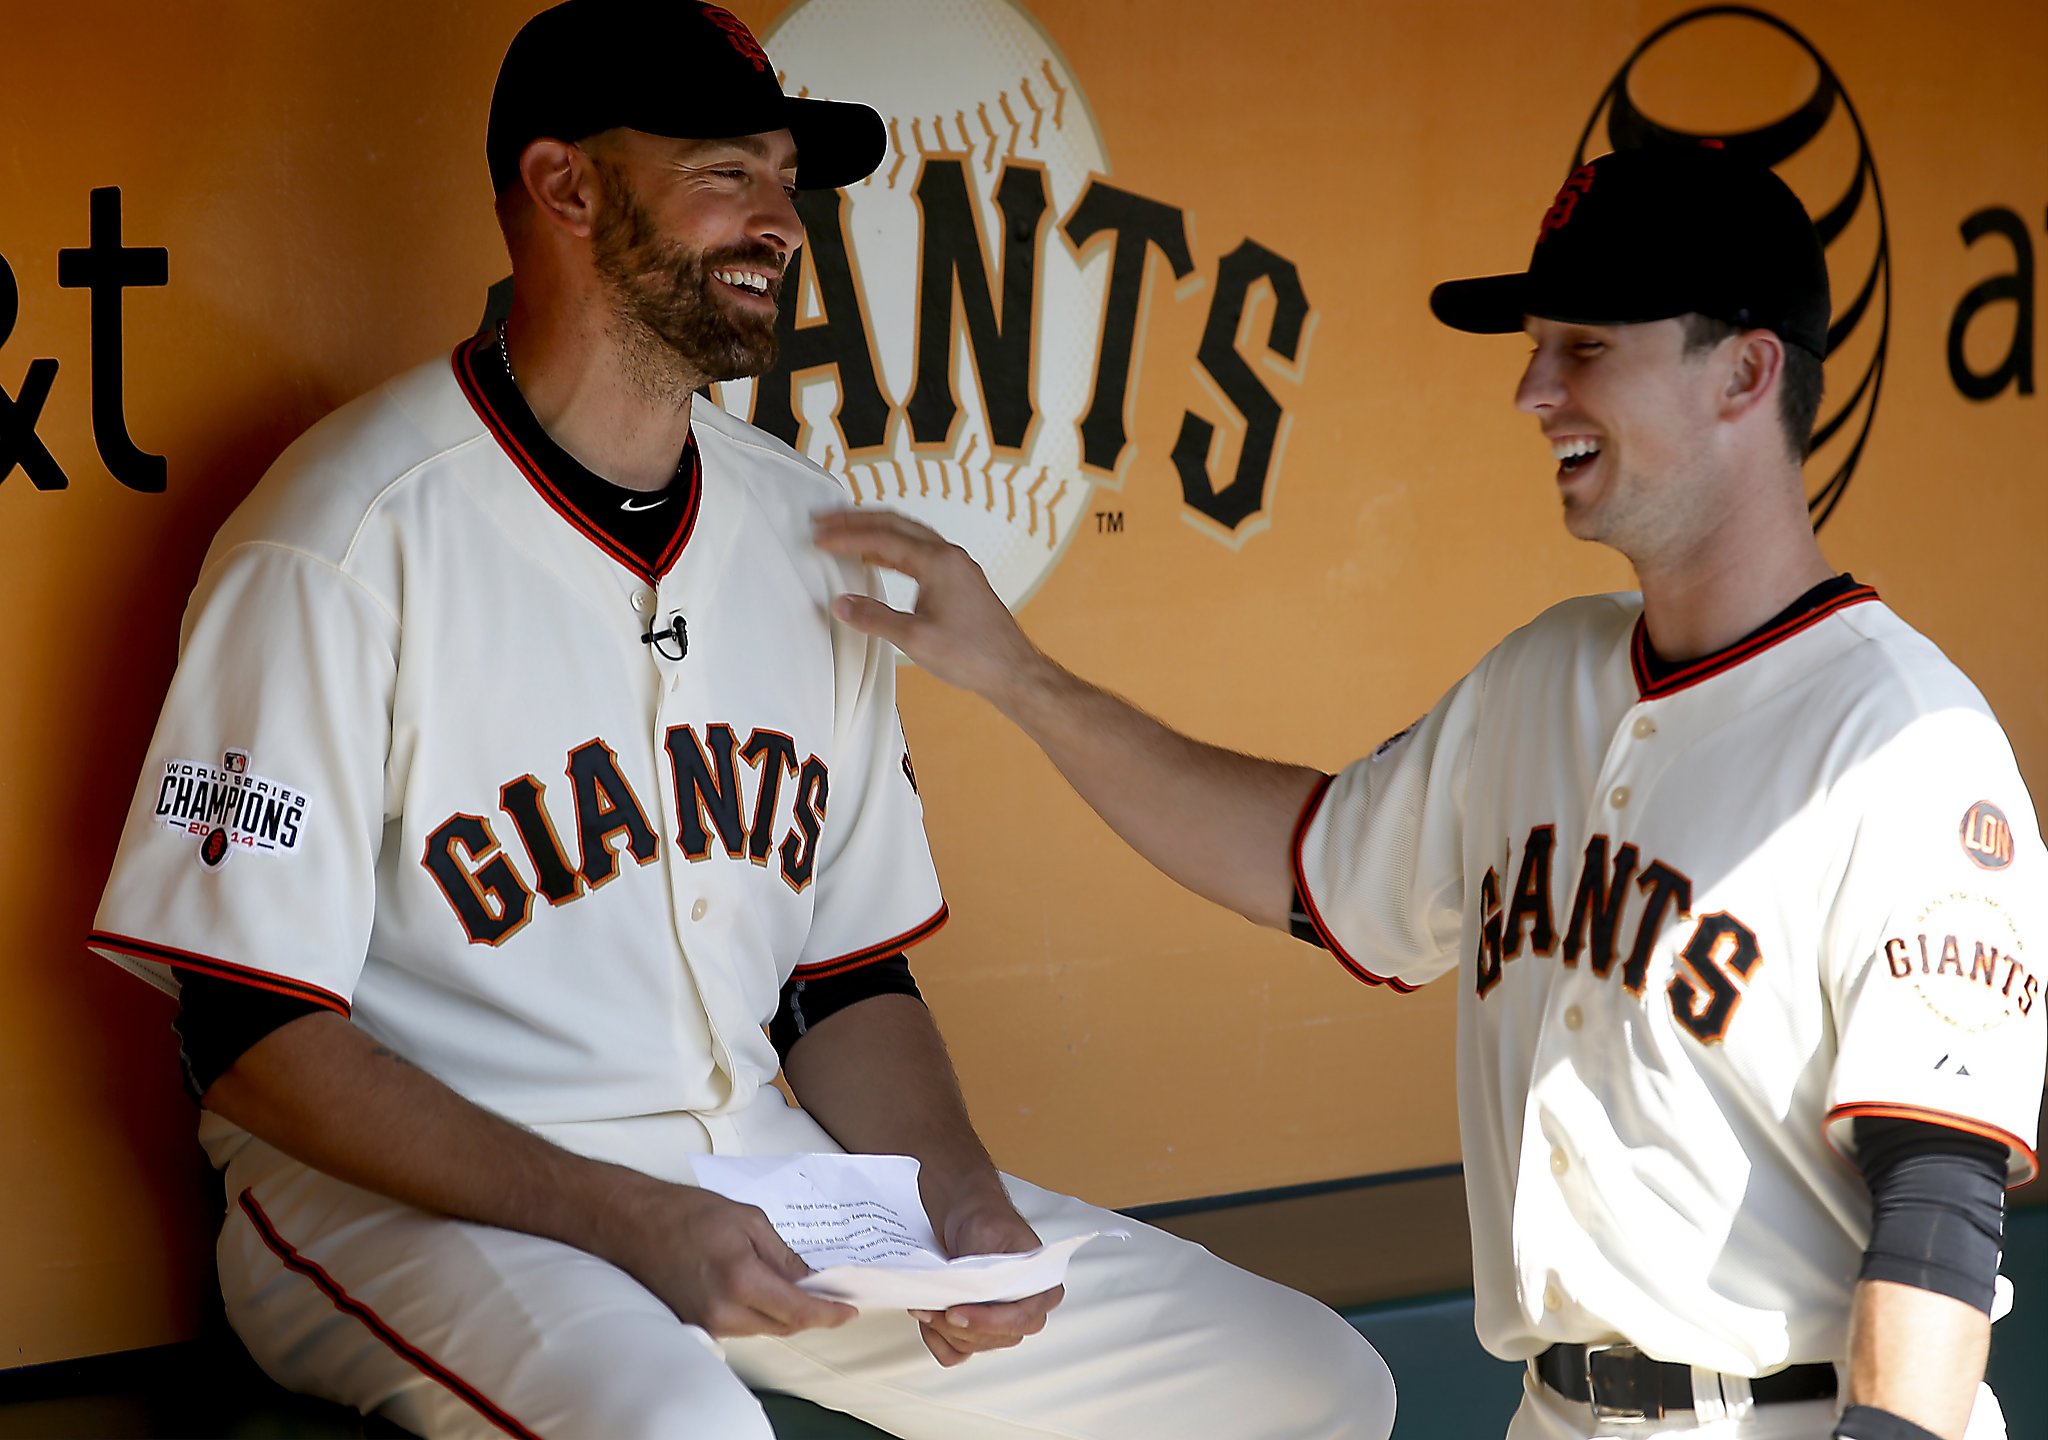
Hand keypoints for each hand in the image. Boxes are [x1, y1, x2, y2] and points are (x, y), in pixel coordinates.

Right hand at [610, 1178, 857, 1338]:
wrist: (633, 1224)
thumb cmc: (686, 1213)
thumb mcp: (748, 1220)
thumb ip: (783, 1255)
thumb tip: (810, 1279)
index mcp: (741, 1280)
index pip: (799, 1311)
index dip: (829, 1313)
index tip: (848, 1310)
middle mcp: (724, 1311)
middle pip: (784, 1326)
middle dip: (811, 1313)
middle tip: (832, 1295)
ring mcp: (707, 1323)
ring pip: (763, 1328)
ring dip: (784, 1313)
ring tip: (799, 1288)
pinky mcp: (695, 1325)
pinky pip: (741, 1326)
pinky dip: (759, 1313)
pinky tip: (765, 1292)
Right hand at [810, 508, 1048, 706]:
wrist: (1012, 671)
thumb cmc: (973, 655)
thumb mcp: (915, 639)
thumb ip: (875, 618)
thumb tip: (842, 604)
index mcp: (939, 562)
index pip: (882, 539)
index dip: (846, 537)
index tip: (818, 537)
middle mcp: (949, 556)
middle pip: (895, 524)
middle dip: (857, 520)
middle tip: (824, 519)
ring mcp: (956, 567)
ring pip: (908, 535)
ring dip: (875, 531)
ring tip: (844, 534)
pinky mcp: (959, 581)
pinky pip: (919, 552)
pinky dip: (892, 549)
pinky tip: (877, 559)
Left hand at [909, 1185, 1064, 1366]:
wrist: (967, 1215)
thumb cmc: (986, 1219)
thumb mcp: (989, 1233)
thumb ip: (987, 1267)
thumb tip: (975, 1293)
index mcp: (1042, 1287)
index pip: (1022, 1319)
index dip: (988, 1321)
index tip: (956, 1312)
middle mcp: (1025, 1310)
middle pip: (996, 1338)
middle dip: (960, 1326)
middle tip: (933, 1307)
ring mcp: (999, 1323)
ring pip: (973, 1346)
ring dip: (944, 1330)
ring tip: (925, 1306)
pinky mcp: (975, 1329)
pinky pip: (956, 1352)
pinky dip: (938, 1340)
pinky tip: (929, 1319)